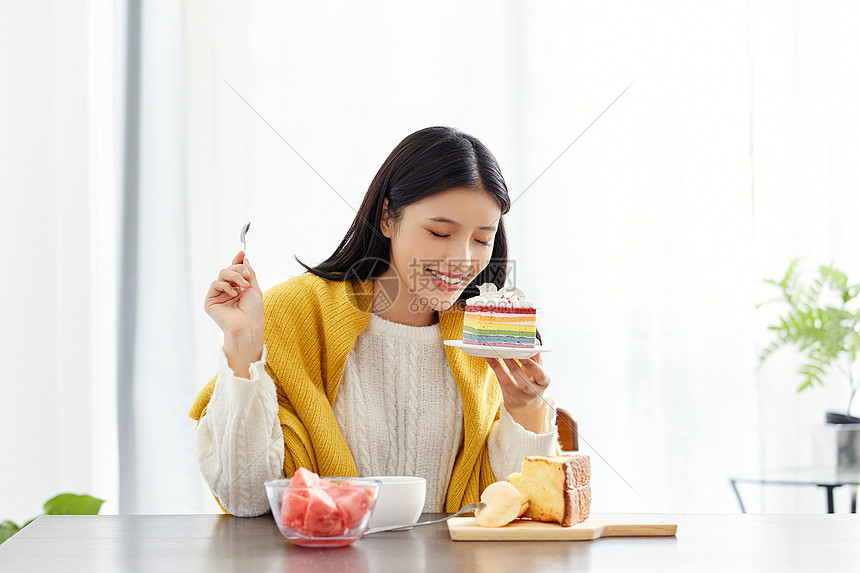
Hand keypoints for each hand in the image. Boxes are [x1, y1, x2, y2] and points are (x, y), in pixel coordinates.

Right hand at [204, 251, 263, 374]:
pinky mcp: (210, 301)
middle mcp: (228, 291)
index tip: (242, 252)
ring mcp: (218, 296)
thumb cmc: (253, 311)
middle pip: (228, 270)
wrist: (248, 326)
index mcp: (238, 288)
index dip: (237, 261)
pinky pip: (215, 284)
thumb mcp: (254, 287)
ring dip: (234, 276)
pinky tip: (234, 293)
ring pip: (222, 274)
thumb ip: (248, 272)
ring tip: (243, 285)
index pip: (235, 271)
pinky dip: (225, 285)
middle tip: (247, 276)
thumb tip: (244, 259)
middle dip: (238, 269)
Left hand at [485, 352, 550, 432]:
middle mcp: (534, 391)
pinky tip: (490, 358)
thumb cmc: (531, 381)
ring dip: (505, 367)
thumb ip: (535, 356)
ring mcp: (521, 396)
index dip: (532, 365)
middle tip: (511, 351)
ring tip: (499, 353)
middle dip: (519, 365)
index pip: (540, 374)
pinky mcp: (510, 397)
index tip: (525, 353)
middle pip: (525, 381)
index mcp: (544, 381)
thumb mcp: (537, 370)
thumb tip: (534, 341)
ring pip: (511, 382)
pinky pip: (502, 382)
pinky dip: (496, 368)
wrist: (526, 404)